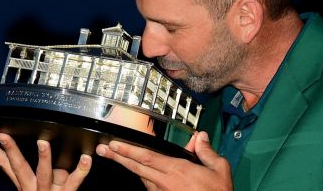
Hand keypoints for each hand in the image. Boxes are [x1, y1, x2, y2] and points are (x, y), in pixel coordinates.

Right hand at [0, 133, 91, 190]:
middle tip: (3, 136)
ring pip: (44, 174)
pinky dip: (82, 170)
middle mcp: (34, 187)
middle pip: (19, 168)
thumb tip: (42, 148)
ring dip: (43, 159)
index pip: (6, 165)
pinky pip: (75, 181)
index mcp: (26, 183)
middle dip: (11, 151)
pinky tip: (86, 158)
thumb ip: (40, 170)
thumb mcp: (37, 185)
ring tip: (42, 143)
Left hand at [96, 131, 232, 190]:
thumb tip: (201, 137)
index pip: (146, 157)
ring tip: (116, 157)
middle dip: (118, 157)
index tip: (115, 144)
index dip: (128, 150)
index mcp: (177, 170)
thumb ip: (207, 151)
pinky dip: (144, 178)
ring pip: (142, 178)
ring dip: (128, 167)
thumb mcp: (219, 169)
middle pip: (136, 167)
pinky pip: (150, 188)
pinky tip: (140, 173)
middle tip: (103, 150)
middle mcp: (166, 182)